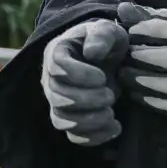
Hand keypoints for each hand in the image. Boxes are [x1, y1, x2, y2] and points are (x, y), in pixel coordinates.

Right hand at [42, 19, 128, 145]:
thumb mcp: (109, 30)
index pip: (58, 67)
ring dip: (89, 121)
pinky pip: (73, 136)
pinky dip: (93, 137)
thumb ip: (102, 35)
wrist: (108, 58)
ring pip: (62, 120)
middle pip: (58, 97)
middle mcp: (51, 78)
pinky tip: (115, 128)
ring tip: (112, 114)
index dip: (80, 75)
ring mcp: (57, 101)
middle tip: (111, 95)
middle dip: (87, 100)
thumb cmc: (106, 42)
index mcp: (58, 52)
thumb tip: (91, 53)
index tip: (102, 76)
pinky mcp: (69, 118)